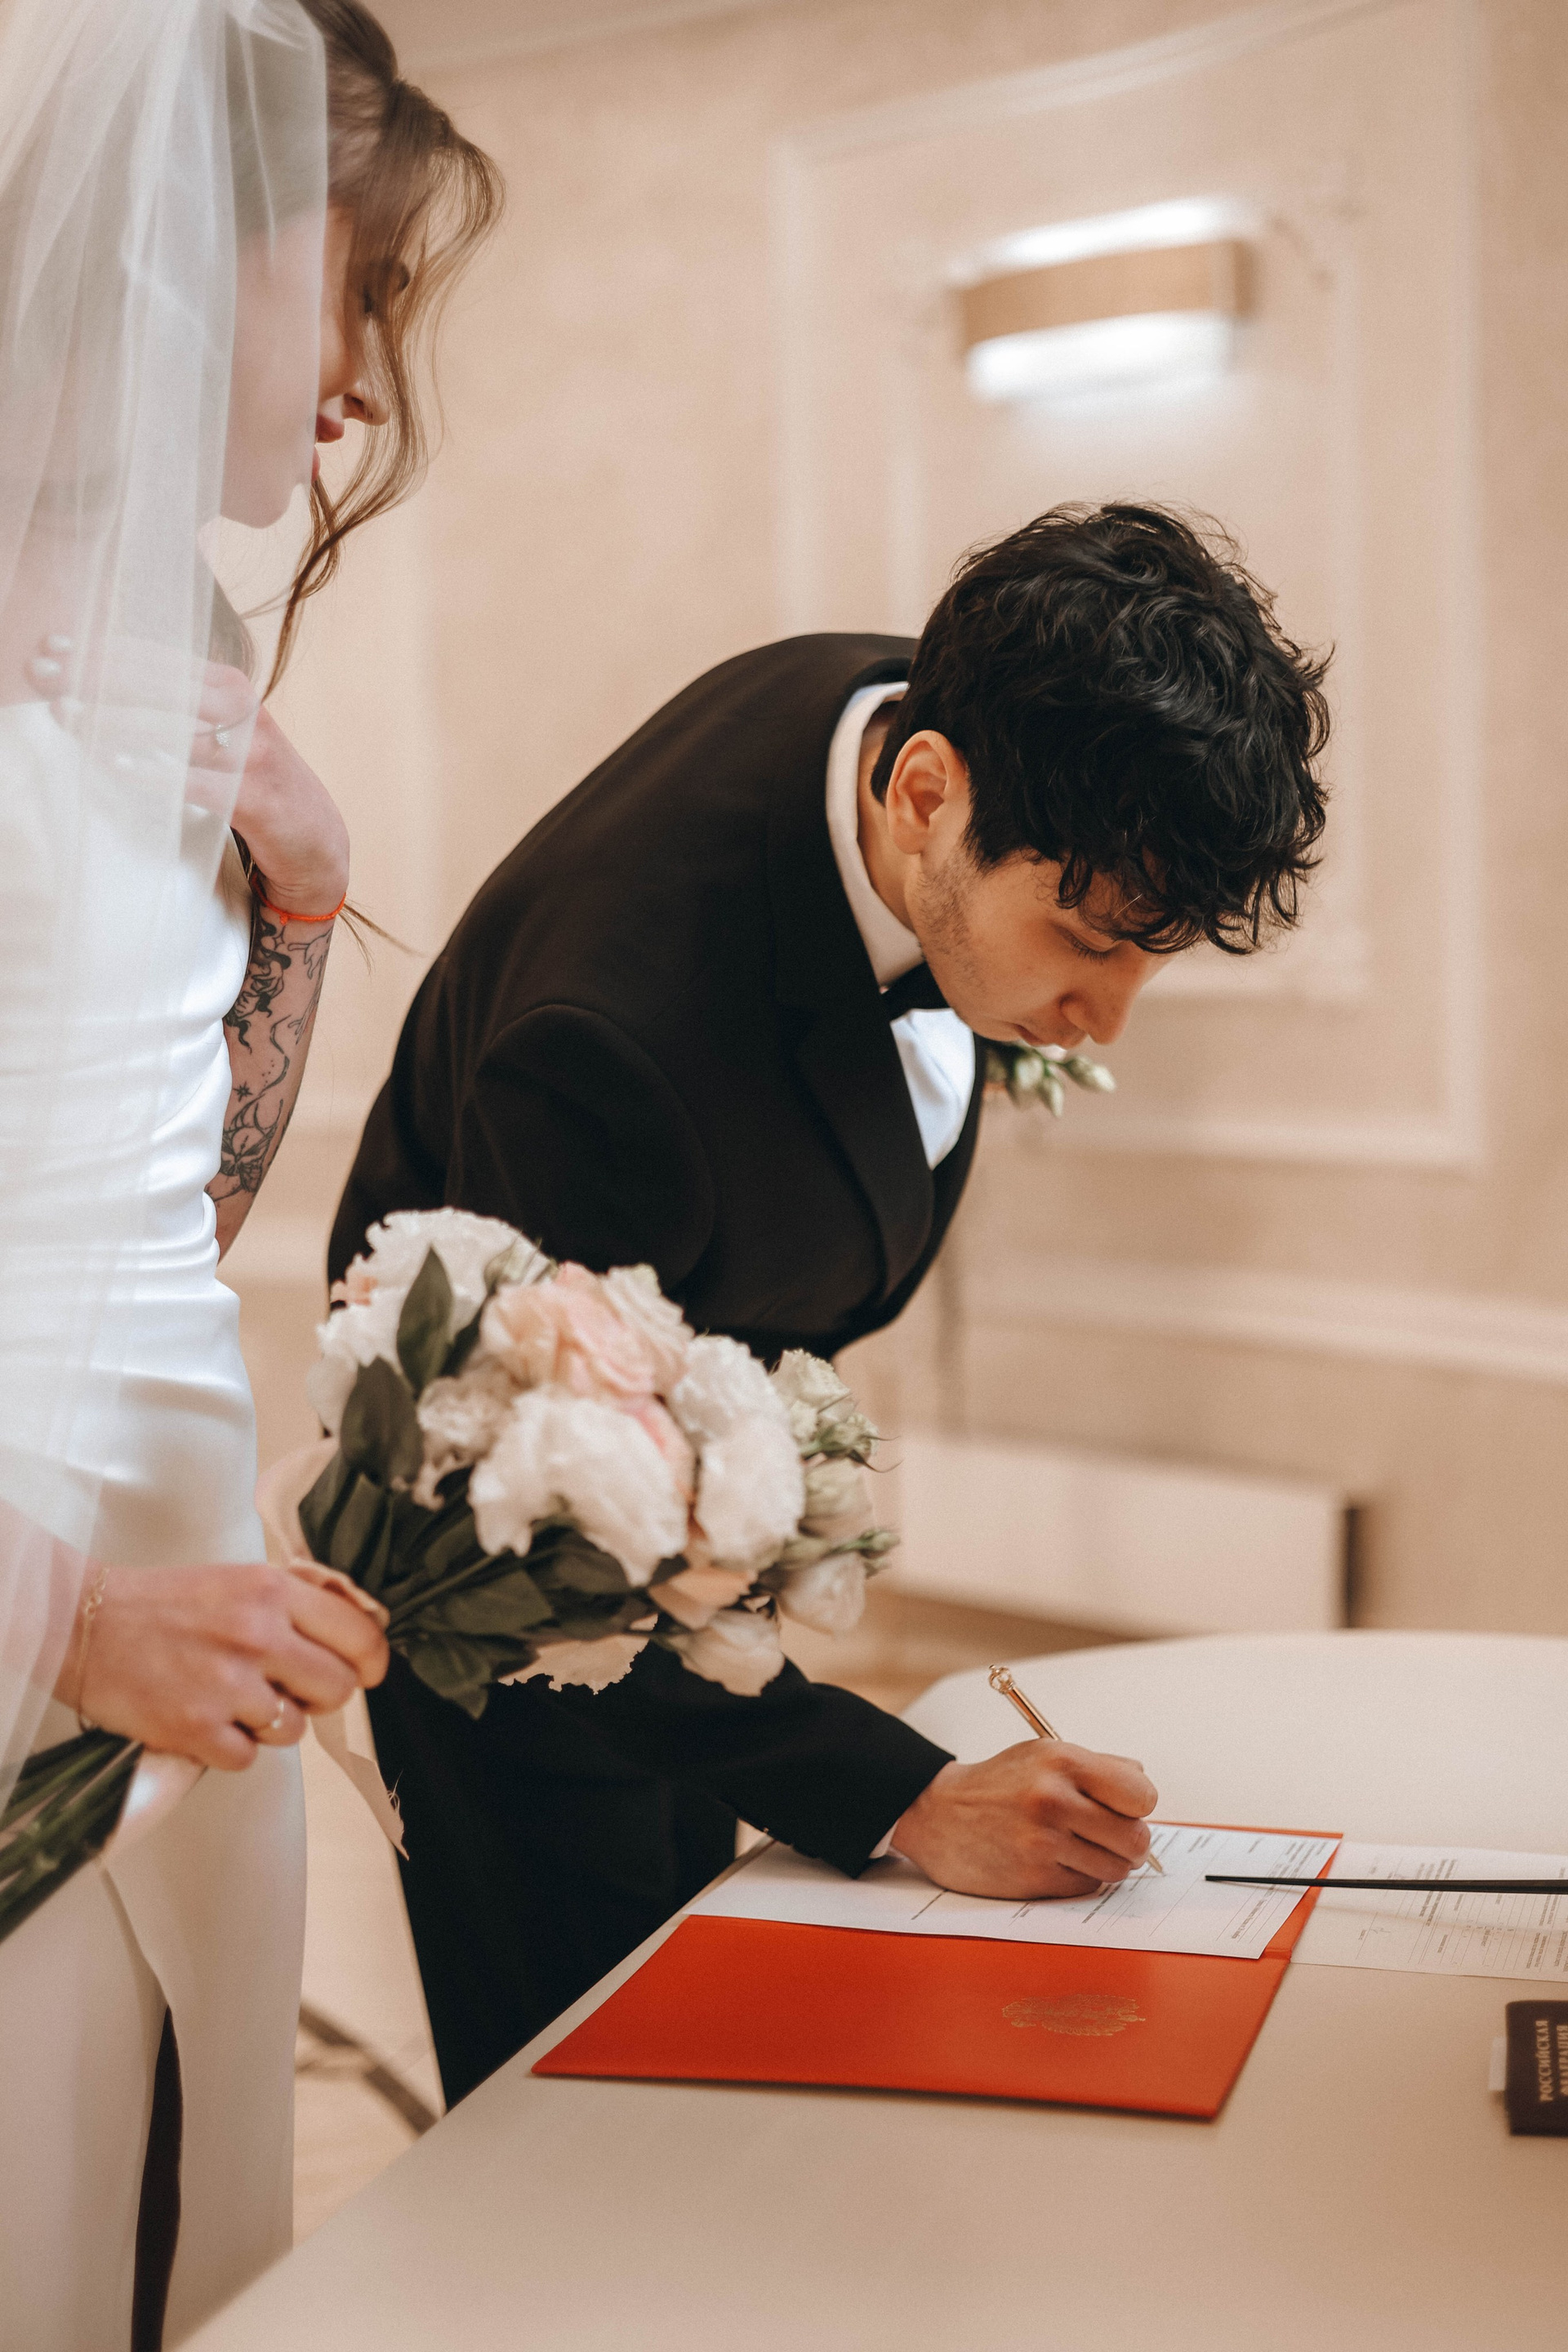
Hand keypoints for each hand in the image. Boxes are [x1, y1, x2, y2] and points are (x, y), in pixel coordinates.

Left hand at [27, 636, 348, 918]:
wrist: (313, 831)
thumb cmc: (253, 775)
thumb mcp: (223, 724)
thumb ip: (177, 701)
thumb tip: (102, 681)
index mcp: (230, 684)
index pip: (159, 657)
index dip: (104, 650)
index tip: (56, 647)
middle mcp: (243, 709)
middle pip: (161, 685)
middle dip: (98, 678)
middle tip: (45, 677)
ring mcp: (250, 753)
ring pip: (173, 730)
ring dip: (114, 722)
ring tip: (67, 716)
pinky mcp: (252, 797)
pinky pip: (193, 782)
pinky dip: (152, 773)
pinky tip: (114, 764)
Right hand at [73, 1561, 389, 1771]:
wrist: (85, 1623)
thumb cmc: (165, 1603)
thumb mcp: (242, 1580)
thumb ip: (298, 1604)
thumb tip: (356, 1632)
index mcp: (272, 1591)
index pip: (359, 1635)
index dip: (371, 1661)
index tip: (367, 1671)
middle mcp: (256, 1634)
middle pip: (338, 1688)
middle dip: (321, 1695)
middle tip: (291, 1687)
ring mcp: (226, 1685)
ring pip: (295, 1729)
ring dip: (273, 1723)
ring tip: (236, 1700)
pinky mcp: (195, 1729)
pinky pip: (249, 1758)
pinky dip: (233, 1747)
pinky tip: (209, 1720)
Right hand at [887, 1740, 1157, 1899]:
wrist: (937, 1814)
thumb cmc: (999, 1783)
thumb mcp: (1043, 1755)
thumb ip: (1098, 1766)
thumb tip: (1143, 1782)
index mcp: (1062, 1762)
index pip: (1141, 1795)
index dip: (1138, 1805)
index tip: (1124, 1807)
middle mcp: (1053, 1800)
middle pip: (1135, 1838)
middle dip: (1129, 1841)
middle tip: (1109, 1835)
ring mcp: (1042, 1842)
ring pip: (1116, 1869)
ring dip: (1107, 1862)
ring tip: (1083, 1847)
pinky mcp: (1032, 1878)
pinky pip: (1086, 1887)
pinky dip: (1080, 1877)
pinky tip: (1057, 1861)